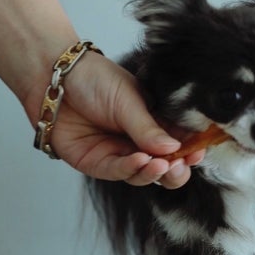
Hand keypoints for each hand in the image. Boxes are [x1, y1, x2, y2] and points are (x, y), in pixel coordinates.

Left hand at [45, 51, 203, 187]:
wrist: (56, 78)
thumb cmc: (95, 79)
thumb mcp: (129, 100)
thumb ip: (150, 128)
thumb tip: (175, 149)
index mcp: (154, 122)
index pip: (179, 143)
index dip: (190, 151)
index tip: (198, 153)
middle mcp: (139, 142)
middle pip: (165, 167)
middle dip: (176, 170)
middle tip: (180, 165)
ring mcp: (119, 154)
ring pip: (143, 175)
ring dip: (154, 172)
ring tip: (162, 164)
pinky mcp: (97, 163)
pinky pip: (118, 172)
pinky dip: (131, 169)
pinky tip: (140, 161)